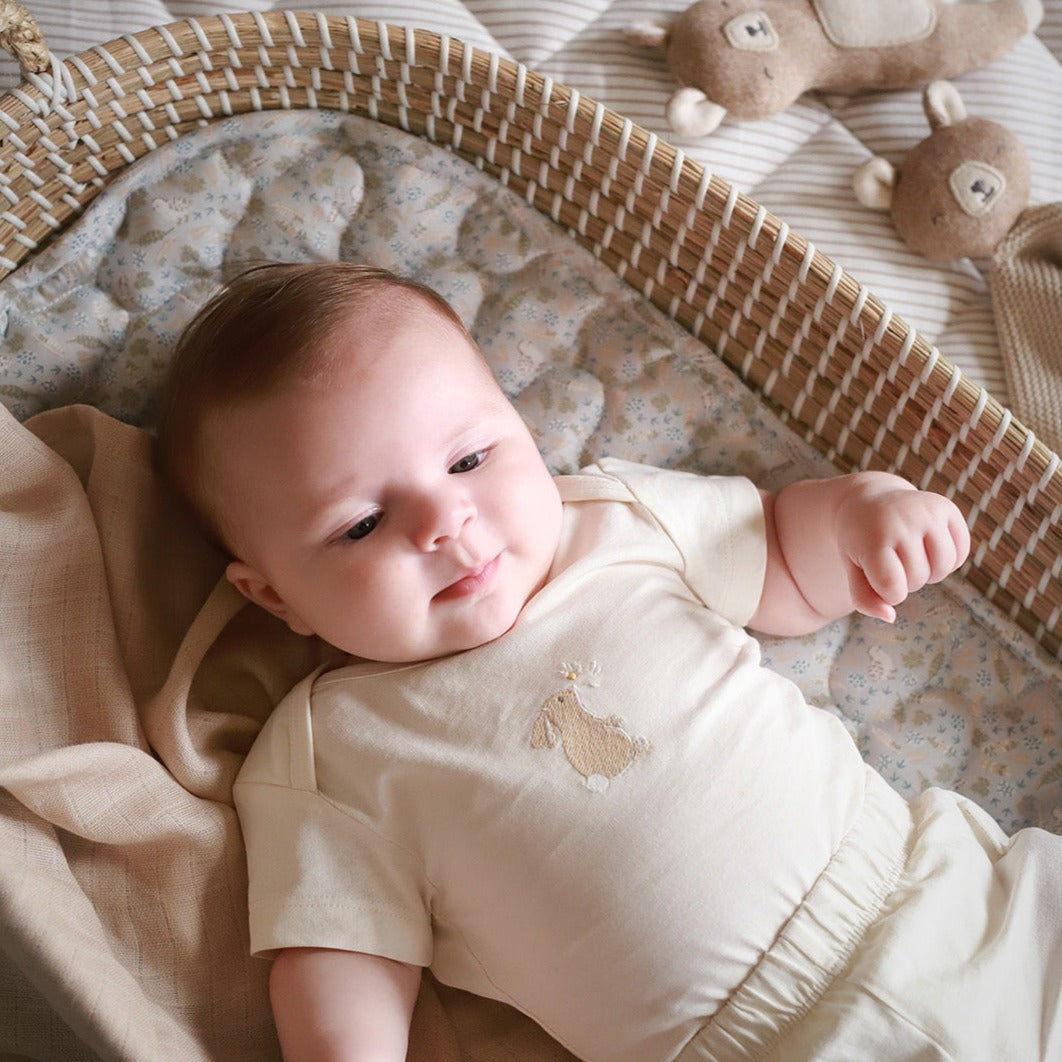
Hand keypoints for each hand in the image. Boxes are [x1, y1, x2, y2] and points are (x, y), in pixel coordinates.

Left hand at [834, 481, 969, 622]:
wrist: (869, 502)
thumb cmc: (860, 542)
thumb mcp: (852, 568)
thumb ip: (864, 598)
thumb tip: (890, 617)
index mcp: (874, 539)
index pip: (893, 587)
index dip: (890, 593)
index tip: (880, 578)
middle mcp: (902, 522)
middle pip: (918, 578)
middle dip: (906, 579)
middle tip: (893, 560)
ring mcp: (926, 512)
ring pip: (943, 567)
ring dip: (929, 571)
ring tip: (912, 556)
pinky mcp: (946, 508)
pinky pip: (960, 553)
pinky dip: (948, 560)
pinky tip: (929, 548)